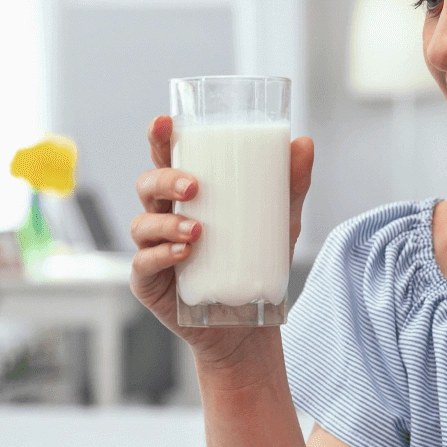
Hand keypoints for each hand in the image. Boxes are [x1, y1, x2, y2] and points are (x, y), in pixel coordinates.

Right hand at [129, 115, 314, 369]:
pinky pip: (143, 263)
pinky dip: (161, 255)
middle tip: (194, 187)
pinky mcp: (149, 283)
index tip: (164, 122)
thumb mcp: (280, 223)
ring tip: (197, 231)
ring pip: (143, 224)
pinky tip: (184, 254)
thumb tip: (304, 143)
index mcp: (187, 198)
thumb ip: (290, 185)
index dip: (160, 139)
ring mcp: (152, 250)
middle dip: (164, 180)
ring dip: (166, 223)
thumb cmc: (255, 265)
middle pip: (147, 186)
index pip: (166, 160)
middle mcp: (164, 218)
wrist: (248, 324)